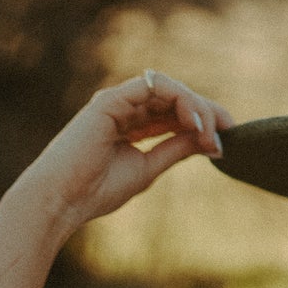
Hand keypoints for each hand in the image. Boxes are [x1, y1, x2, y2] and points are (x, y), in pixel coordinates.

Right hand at [17, 73, 235, 234]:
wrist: (60, 201)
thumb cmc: (96, 191)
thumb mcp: (148, 168)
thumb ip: (175, 149)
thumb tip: (210, 140)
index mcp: (130, 123)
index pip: (174, 112)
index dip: (202, 120)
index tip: (226, 139)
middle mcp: (124, 108)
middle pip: (175, 98)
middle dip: (206, 111)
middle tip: (228, 131)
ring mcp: (116, 101)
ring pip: (168, 89)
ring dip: (195, 107)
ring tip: (210, 132)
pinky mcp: (110, 100)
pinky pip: (153, 87)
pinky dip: (179, 100)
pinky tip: (194, 122)